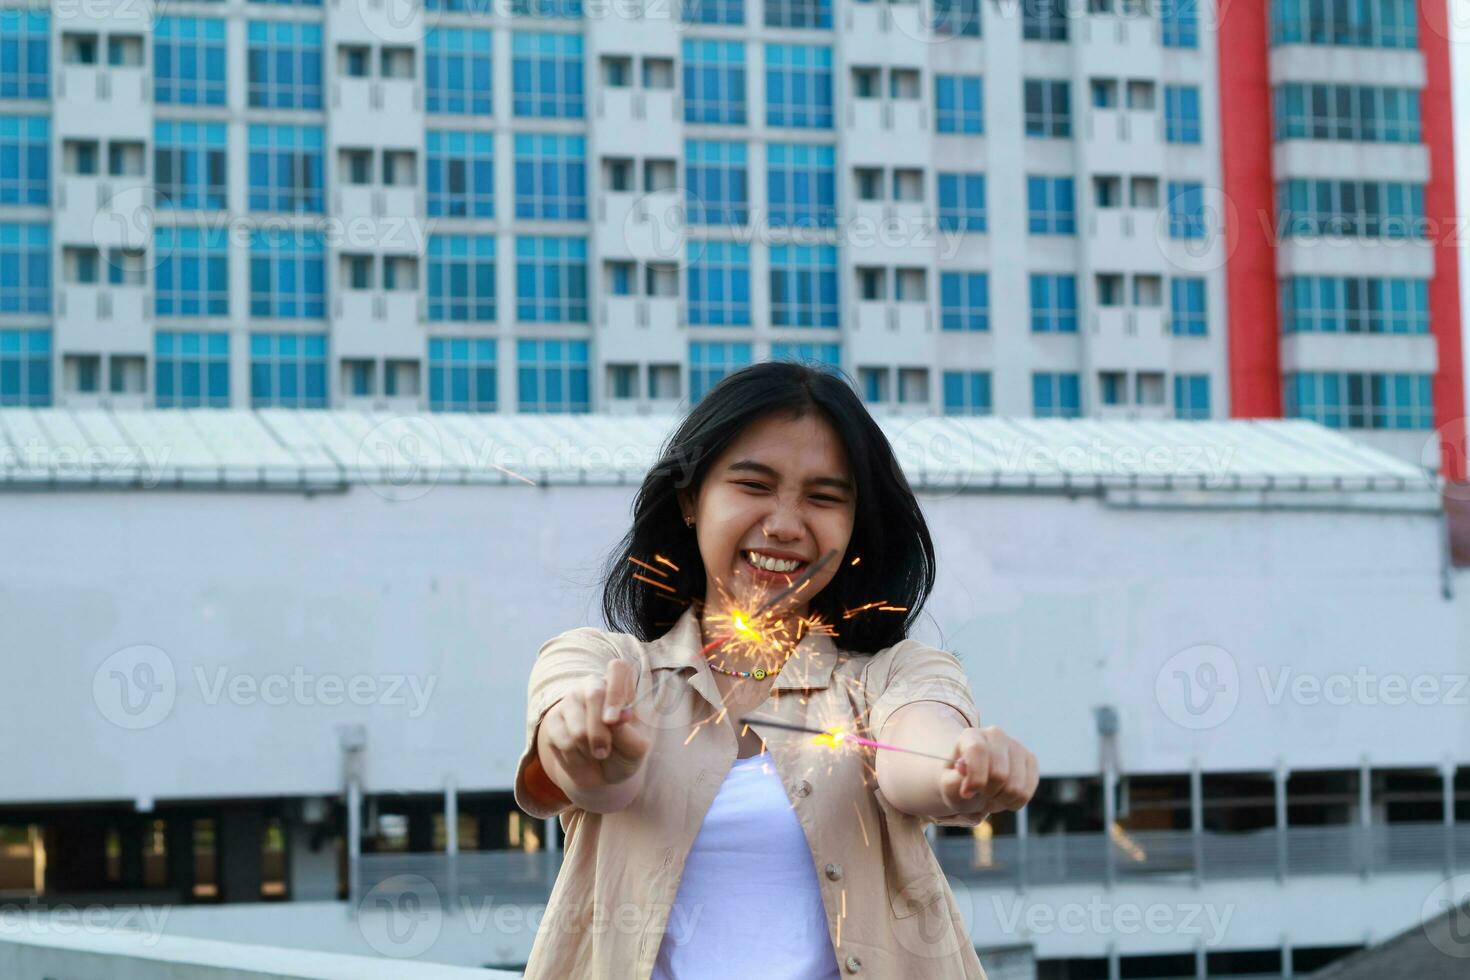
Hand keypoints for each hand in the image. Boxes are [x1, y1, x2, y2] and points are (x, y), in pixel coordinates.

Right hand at [539, 659, 652, 792]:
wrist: (600, 773)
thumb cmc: (623, 753)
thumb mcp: (635, 748)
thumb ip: (628, 733)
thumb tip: (621, 715)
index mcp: (618, 685)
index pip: (618, 669)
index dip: (617, 692)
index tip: (614, 720)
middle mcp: (592, 686)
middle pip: (594, 695)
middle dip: (600, 731)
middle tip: (604, 751)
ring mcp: (570, 701)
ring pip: (578, 726)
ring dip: (589, 749)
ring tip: (597, 754)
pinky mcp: (553, 720)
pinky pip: (563, 740)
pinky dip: (576, 757)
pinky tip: (581, 756)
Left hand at [937, 726, 1037, 817]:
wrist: (973, 783)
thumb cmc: (958, 783)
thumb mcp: (948, 786)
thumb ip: (953, 781)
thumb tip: (965, 772)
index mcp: (971, 735)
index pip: (978, 751)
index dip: (975, 777)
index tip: (967, 793)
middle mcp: (995, 735)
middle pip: (1000, 774)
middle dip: (988, 792)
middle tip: (980, 794)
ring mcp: (1016, 746)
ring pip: (1015, 786)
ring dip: (1001, 799)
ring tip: (991, 796)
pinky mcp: (1030, 760)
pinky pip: (1027, 791)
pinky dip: (1013, 802)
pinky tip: (1004, 796)